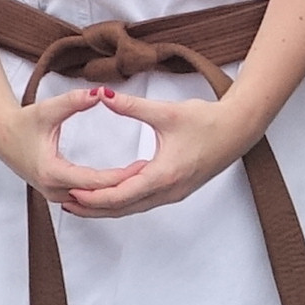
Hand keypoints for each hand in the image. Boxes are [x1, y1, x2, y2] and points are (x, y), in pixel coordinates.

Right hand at [0, 84, 134, 207]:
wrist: (2, 135)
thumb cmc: (23, 122)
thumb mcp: (48, 109)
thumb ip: (74, 101)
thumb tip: (99, 92)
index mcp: (52, 172)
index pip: (94, 182)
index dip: (120, 176)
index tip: (143, 166)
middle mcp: (53, 189)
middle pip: (96, 195)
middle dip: (124, 185)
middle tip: (151, 172)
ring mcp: (54, 194)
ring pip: (92, 201)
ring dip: (116, 191)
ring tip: (144, 178)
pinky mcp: (57, 192)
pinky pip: (86, 198)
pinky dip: (105, 192)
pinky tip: (126, 183)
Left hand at [57, 86, 268, 220]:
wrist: (239, 129)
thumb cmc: (207, 121)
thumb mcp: (166, 112)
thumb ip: (131, 106)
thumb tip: (103, 95)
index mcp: (164, 175)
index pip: (120, 195)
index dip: (93, 196)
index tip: (70, 191)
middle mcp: (168, 191)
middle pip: (123, 208)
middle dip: (93, 207)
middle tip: (65, 203)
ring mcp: (174, 193)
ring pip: (133, 208)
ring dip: (107, 207)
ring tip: (81, 202)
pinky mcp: (177, 189)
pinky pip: (144, 202)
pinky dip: (123, 201)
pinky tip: (110, 194)